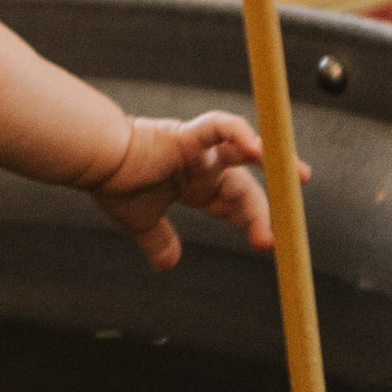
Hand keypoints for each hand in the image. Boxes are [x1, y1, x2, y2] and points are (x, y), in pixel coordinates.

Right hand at [92, 111, 280, 271]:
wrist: (91, 160)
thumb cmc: (111, 182)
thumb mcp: (141, 222)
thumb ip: (158, 241)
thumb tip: (167, 265)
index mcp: (193, 182)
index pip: (233, 202)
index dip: (252, 221)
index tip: (265, 243)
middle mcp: (201, 163)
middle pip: (244, 185)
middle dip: (262, 212)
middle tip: (271, 240)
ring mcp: (198, 147)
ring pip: (244, 151)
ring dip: (275, 161)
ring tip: (299, 176)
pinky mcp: (188, 134)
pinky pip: (220, 126)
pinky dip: (240, 133)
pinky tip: (255, 148)